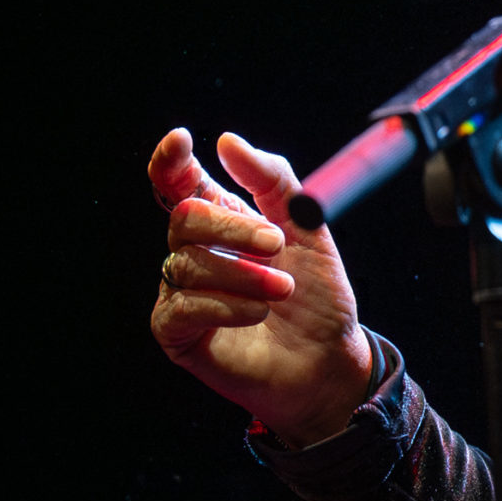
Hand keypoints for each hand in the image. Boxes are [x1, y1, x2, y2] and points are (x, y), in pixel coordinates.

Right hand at [147, 128, 376, 447]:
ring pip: (187, 263)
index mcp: (223, 223)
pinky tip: (257, 314)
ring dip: (244, 275)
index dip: (171, 160)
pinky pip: (183, 305)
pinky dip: (227, 306)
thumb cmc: (318, 299)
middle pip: (185, 217)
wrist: (330, 360)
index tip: (181, 140)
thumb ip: (273, 181)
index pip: (179, 182)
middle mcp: (195, 252)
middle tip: (276, 245)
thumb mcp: (309, 231)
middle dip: (232, 227)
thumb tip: (227, 141)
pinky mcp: (176, 331)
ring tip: (283, 291)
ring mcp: (181, 291)